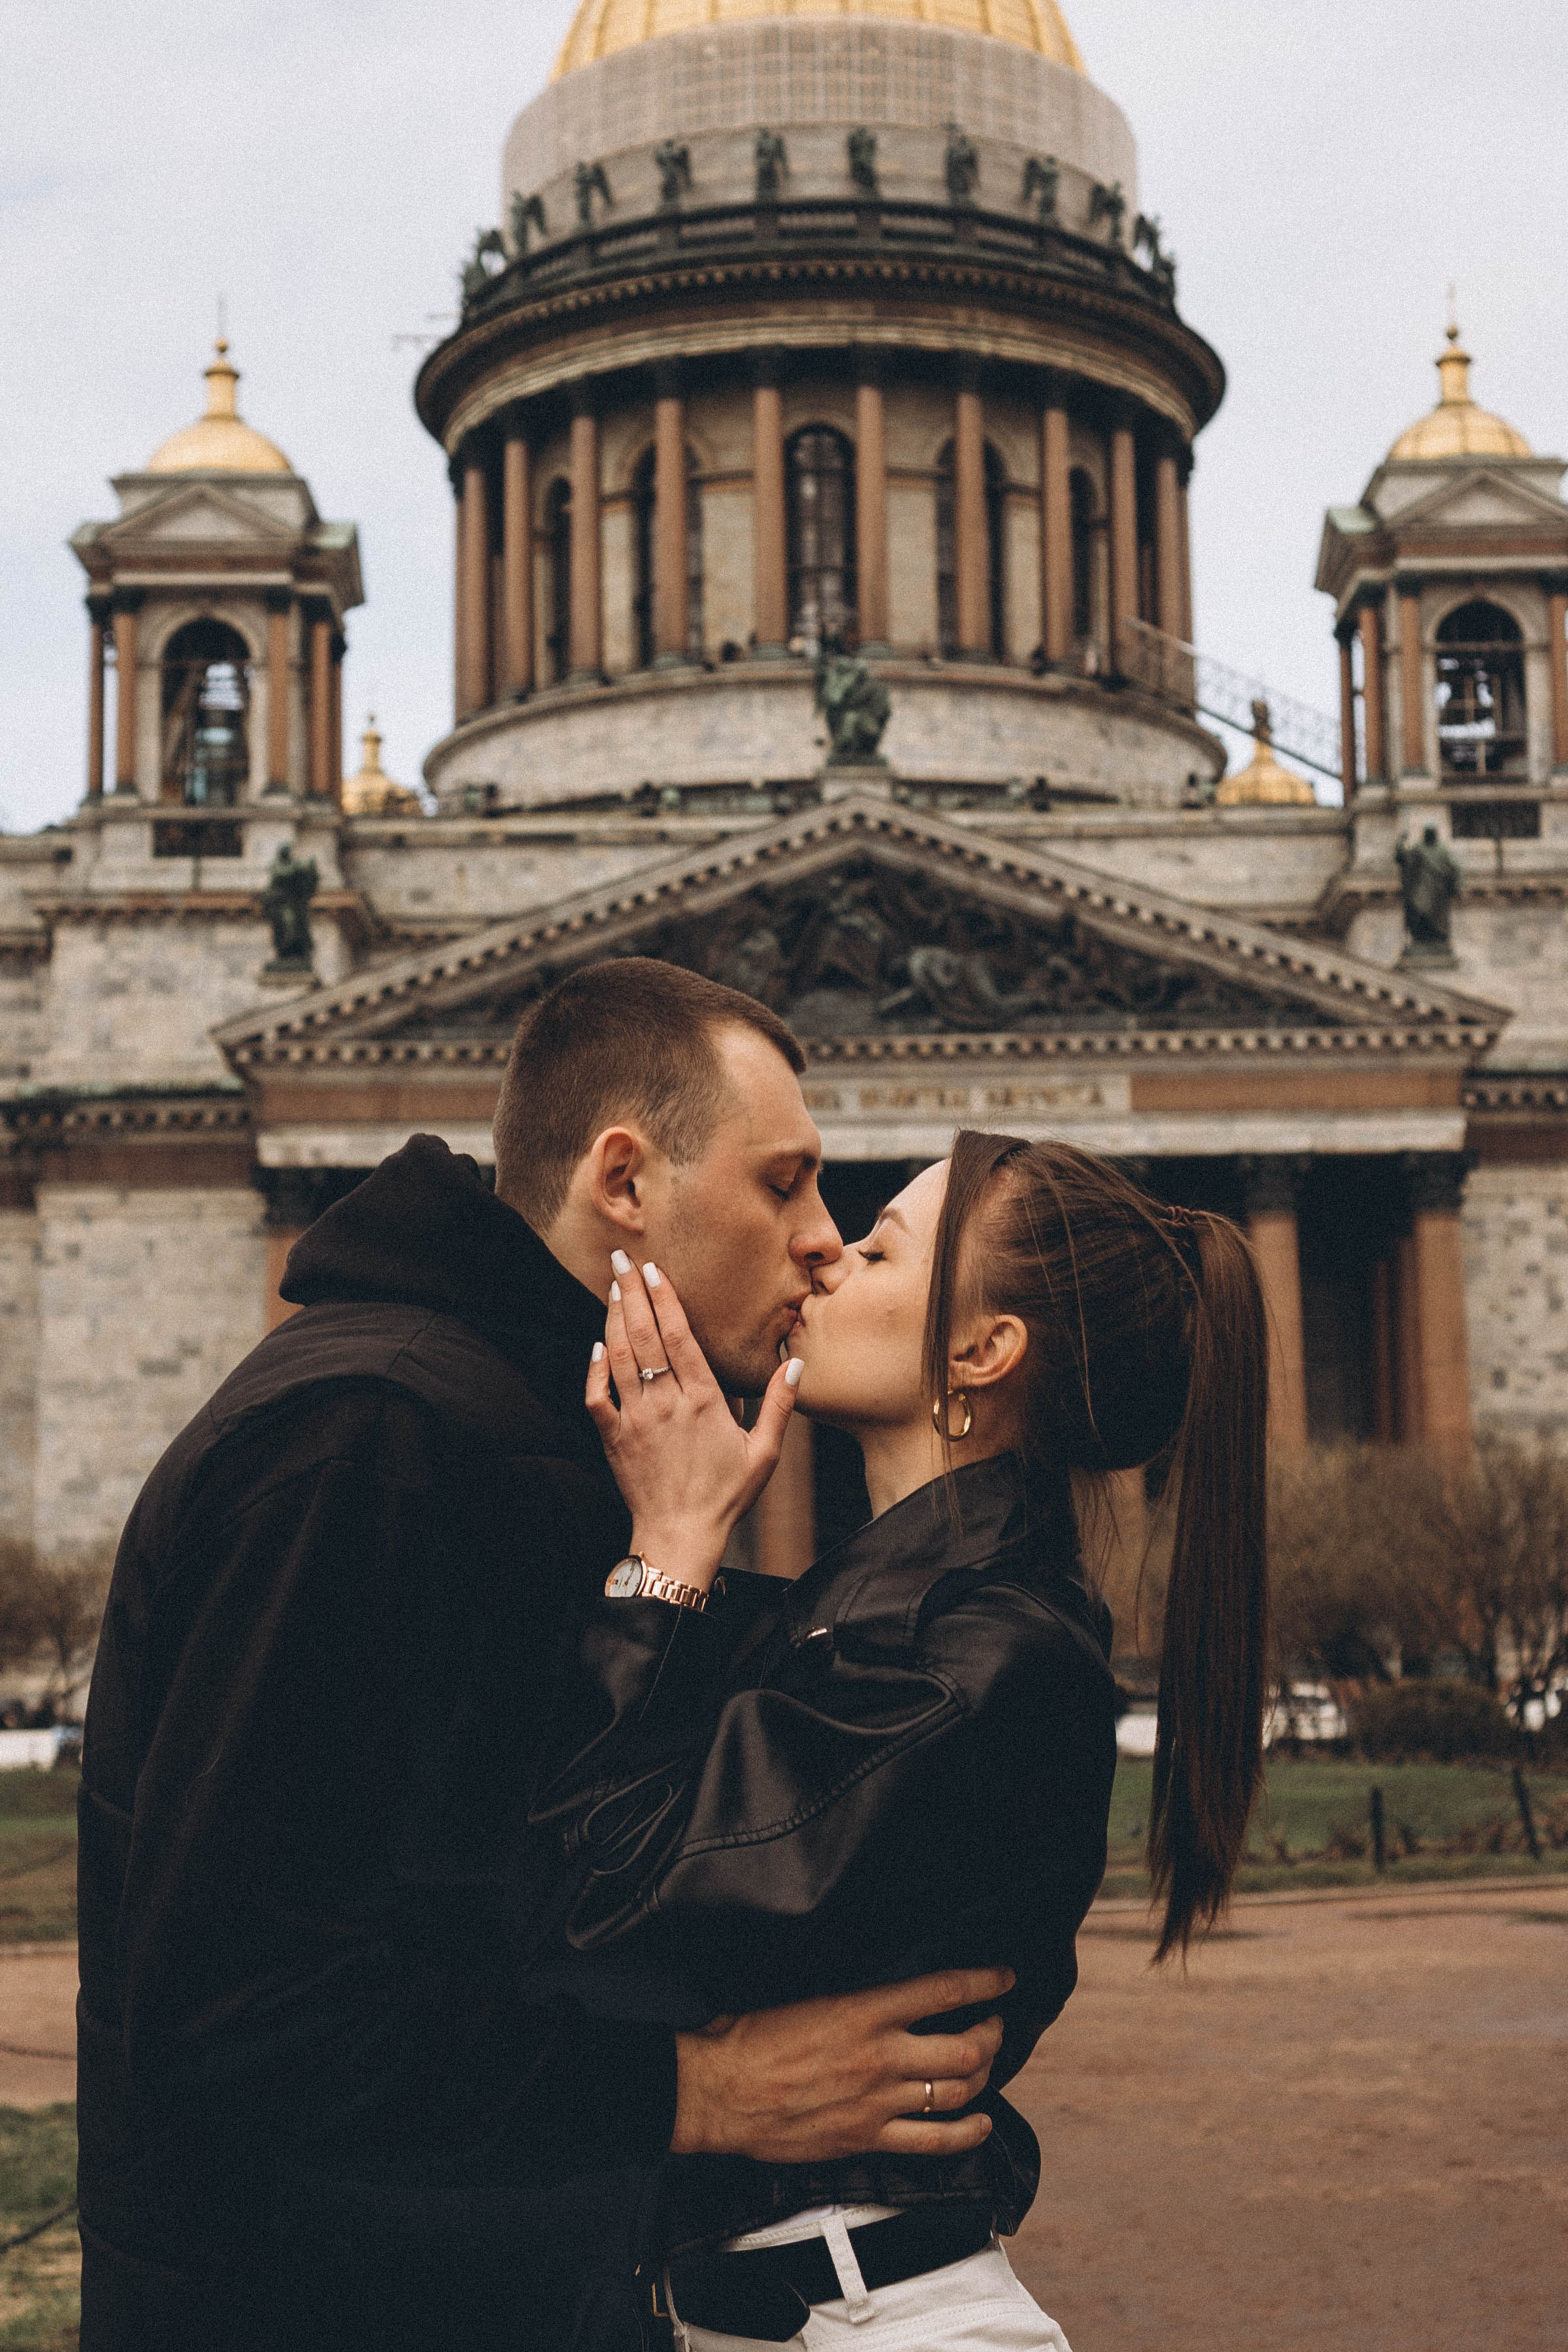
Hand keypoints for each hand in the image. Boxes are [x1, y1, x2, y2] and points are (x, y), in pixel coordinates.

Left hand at [586, 1252, 800, 1588]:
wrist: (680, 1536)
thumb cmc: (725, 1495)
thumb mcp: (764, 1453)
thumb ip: (779, 1405)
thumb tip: (795, 1363)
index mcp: (703, 1401)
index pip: (679, 1337)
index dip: (664, 1299)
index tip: (653, 1270)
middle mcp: (665, 1403)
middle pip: (644, 1336)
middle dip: (631, 1293)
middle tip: (621, 1258)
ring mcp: (636, 1419)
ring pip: (618, 1357)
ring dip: (612, 1318)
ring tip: (611, 1287)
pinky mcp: (614, 1437)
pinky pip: (597, 1396)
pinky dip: (594, 1368)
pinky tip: (596, 1346)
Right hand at [671, 1970, 1012, 2162]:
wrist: (719, 2090)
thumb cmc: (750, 2038)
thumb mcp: (809, 1996)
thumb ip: (856, 2000)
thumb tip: (889, 1996)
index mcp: (865, 2010)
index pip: (944, 1990)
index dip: (985, 1982)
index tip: (1005, 1978)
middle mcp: (881, 2055)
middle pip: (966, 2049)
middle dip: (992, 2035)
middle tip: (994, 2025)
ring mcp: (878, 2102)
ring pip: (957, 2092)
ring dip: (983, 2077)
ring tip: (985, 2065)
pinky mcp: (867, 2139)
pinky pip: (933, 2142)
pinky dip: (966, 2134)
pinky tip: (979, 2124)